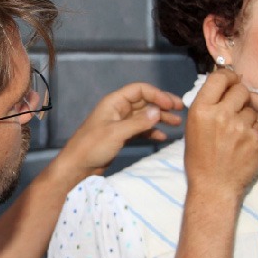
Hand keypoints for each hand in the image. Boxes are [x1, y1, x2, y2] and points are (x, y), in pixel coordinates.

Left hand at [52, 82, 182, 180]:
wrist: (77, 167)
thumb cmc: (93, 146)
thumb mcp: (117, 133)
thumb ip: (139, 122)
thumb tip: (159, 111)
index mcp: (115, 102)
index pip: (140, 90)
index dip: (157, 94)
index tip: (171, 104)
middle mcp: (119, 109)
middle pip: (145, 101)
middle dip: (162, 104)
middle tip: (180, 109)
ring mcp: (121, 123)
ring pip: (145, 116)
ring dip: (160, 118)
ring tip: (176, 123)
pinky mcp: (122, 136)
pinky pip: (141, 129)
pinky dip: (152, 131)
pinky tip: (163, 136)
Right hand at [184, 68, 257, 202]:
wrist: (214, 187)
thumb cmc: (199, 158)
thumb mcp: (193, 127)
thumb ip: (208, 105)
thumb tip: (224, 86)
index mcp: (201, 110)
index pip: (219, 78)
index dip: (228, 76)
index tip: (232, 79)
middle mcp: (221, 114)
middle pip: (240, 89)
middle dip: (239, 96)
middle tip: (235, 107)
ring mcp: (241, 126)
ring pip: (251, 109)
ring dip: (246, 116)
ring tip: (236, 133)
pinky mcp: (256, 139)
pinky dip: (253, 132)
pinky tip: (243, 144)